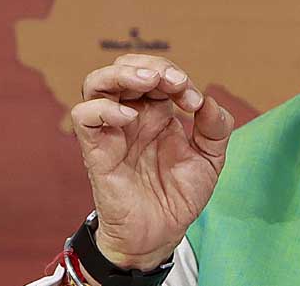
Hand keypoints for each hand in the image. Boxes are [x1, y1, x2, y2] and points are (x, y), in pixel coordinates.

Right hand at [71, 54, 233, 270]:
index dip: (177, 76)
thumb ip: (216, 128)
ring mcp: (112, 130)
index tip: (195, 101)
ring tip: (148, 82)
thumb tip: (208, 100)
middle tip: (174, 82)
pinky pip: (84, 116)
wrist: (161, 234)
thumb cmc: (179, 195)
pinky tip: (129, 116)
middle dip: (152, 66)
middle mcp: (132, 115)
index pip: (158, 73)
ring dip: (122, 74)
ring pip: (96, 83)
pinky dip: (104, 107)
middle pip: (125, 66)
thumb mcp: (211, 158)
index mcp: (157, 111)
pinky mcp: (97, 150)